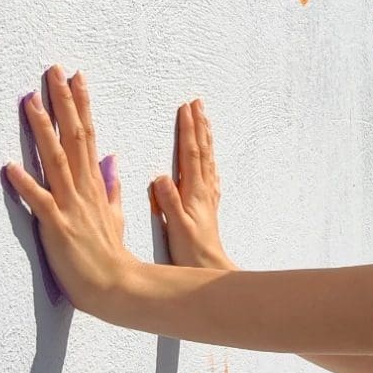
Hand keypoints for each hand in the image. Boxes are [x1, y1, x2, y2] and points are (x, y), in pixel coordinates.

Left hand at [4, 66, 134, 312]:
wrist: (117, 286)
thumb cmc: (111, 255)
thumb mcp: (114, 215)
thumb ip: (110, 187)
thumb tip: (111, 161)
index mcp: (94, 184)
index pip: (88, 135)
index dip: (81, 105)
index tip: (76, 78)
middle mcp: (83, 188)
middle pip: (73, 137)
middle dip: (64, 103)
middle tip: (55, 71)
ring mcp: (71, 205)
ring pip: (55, 160)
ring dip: (42, 130)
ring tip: (29, 101)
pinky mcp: (57, 225)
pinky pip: (39, 201)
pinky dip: (25, 184)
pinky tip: (9, 166)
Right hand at [150, 100, 234, 270]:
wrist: (211, 269)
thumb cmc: (192, 252)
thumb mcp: (176, 227)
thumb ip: (169, 202)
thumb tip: (160, 176)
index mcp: (194, 192)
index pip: (191, 154)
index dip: (189, 130)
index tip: (186, 108)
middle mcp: (204, 190)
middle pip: (202, 151)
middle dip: (199, 125)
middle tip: (198, 103)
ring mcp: (208, 196)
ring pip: (207, 160)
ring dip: (205, 138)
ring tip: (204, 120)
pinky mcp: (208, 206)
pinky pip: (209, 174)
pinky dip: (208, 160)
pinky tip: (208, 158)